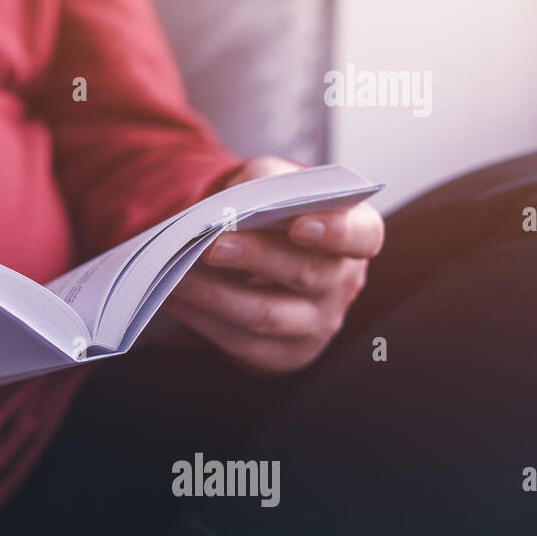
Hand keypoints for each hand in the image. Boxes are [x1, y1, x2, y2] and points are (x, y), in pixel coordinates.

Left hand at [164, 156, 384, 372]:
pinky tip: (176, 298)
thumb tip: (236, 202)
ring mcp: (316, 324)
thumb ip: (263, 182)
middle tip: (211, 246)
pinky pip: (241, 342)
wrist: (258, 257)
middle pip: (305, 273)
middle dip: (254, 258)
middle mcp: (343, 283)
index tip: (298, 225)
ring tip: (177, 273)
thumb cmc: (270, 213)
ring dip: (215, 294)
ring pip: (266, 314)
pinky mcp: (283, 353)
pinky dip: (203, 319)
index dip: (335, 231)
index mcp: (355, 234)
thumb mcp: (271, 182)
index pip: (361, 236)